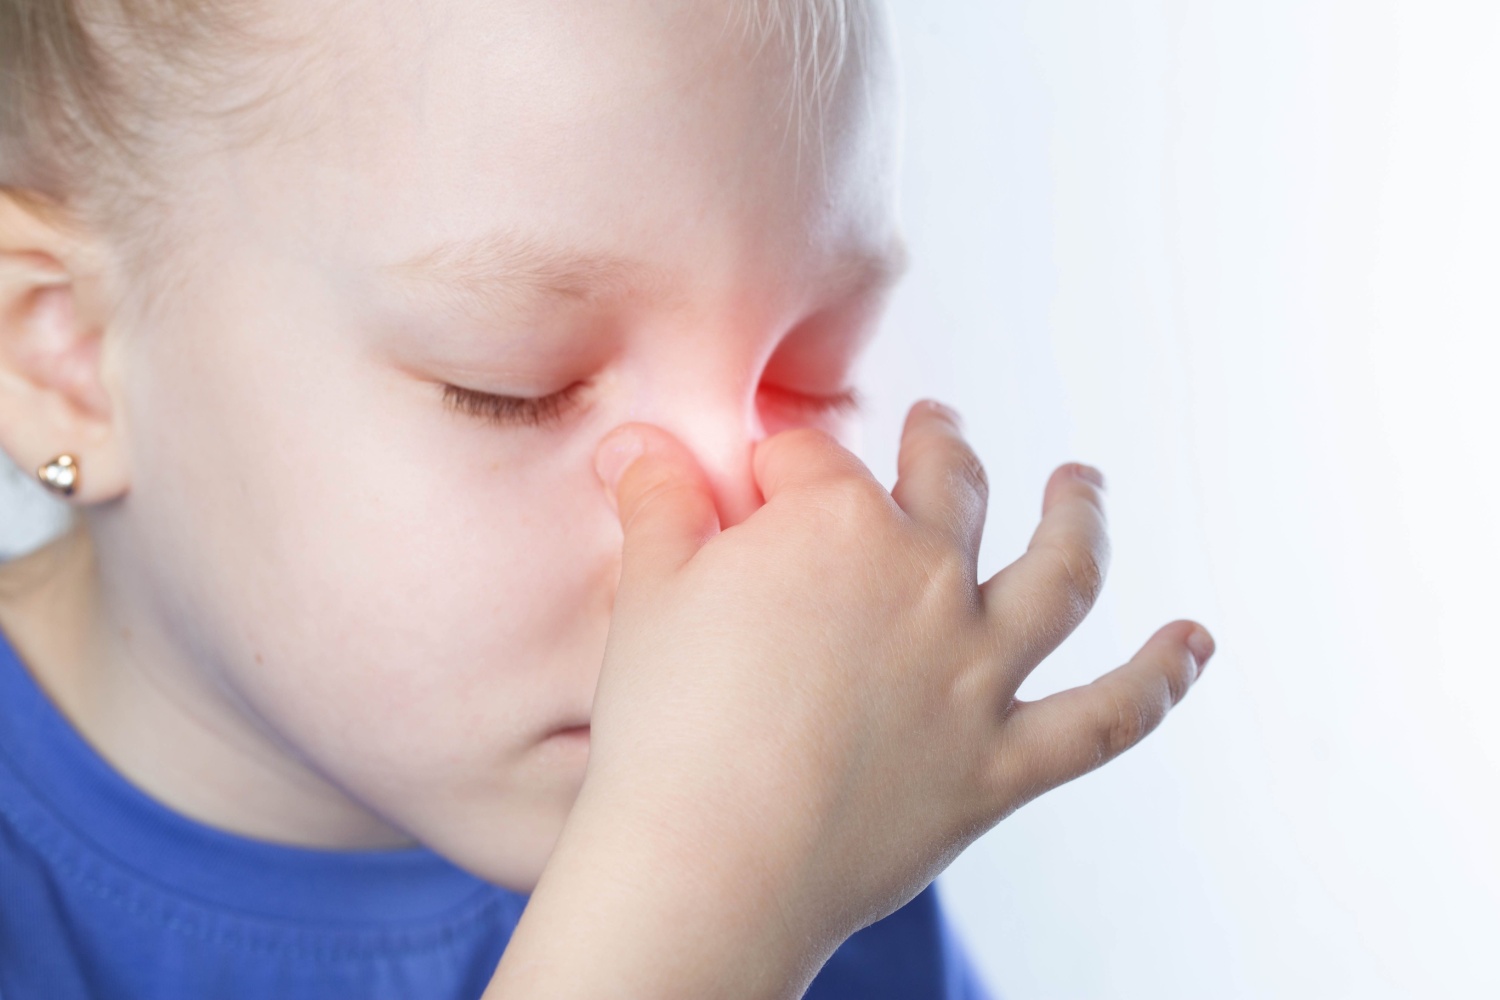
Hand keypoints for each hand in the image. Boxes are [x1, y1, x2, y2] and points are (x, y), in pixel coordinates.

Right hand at [486, 400, 1212, 998]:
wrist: (710, 864)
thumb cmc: (668, 728)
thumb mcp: (648, 592)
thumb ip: (660, 504)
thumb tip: (644, 446)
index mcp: (838, 525)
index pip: (812, 461)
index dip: (777, 466)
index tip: (758, 477)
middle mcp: (928, 581)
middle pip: (949, 485)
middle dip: (940, 446)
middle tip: (938, 428)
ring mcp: (978, 672)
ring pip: (1060, 573)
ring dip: (1081, 518)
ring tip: (1085, 484)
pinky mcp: (1003, 763)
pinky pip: (1106, 716)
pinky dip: (1160, 677)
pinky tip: (1193, 641)